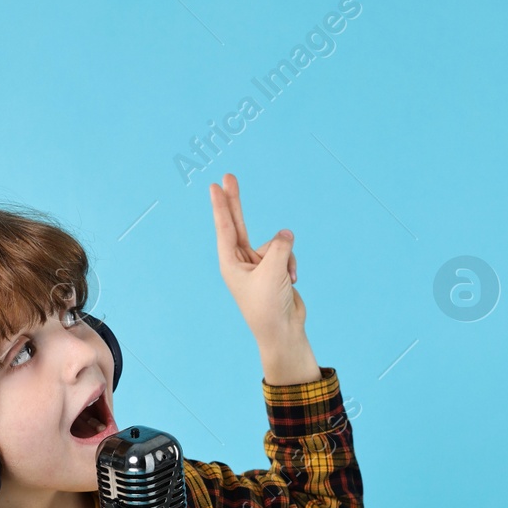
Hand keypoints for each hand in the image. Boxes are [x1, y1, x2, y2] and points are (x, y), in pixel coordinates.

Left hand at [209, 172, 304, 346]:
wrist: (283, 331)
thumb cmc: (269, 305)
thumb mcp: (273, 270)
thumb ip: (279, 245)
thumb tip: (286, 233)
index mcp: (230, 263)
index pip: (225, 227)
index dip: (221, 205)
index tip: (215, 185)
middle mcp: (241, 262)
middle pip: (237, 224)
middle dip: (235, 201)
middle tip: (228, 176)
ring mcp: (257, 265)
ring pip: (275, 243)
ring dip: (285, 257)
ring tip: (285, 277)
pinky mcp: (273, 270)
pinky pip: (285, 254)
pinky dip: (291, 265)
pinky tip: (292, 281)